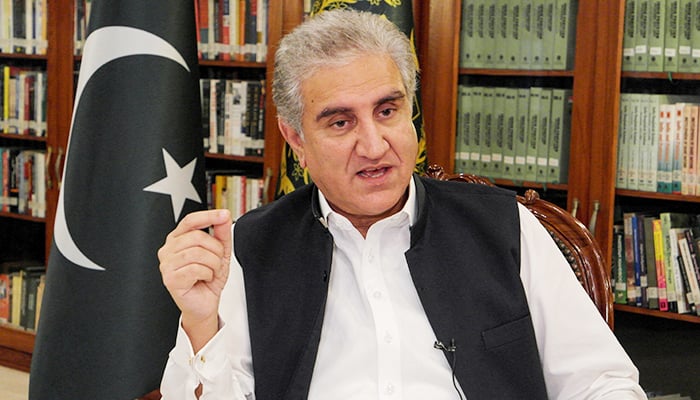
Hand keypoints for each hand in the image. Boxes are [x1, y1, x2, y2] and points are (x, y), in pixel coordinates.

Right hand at [158, 209, 231, 348]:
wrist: (205, 303)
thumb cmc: (208, 278)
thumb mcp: (220, 252)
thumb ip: (221, 232)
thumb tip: (224, 215)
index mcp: (177, 239)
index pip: (190, 221)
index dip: (207, 216)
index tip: (224, 215)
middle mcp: (169, 249)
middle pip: (197, 237)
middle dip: (215, 249)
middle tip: (217, 261)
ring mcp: (166, 264)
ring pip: (197, 253)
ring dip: (213, 263)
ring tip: (211, 271)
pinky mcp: (169, 279)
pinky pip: (195, 269)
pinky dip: (207, 274)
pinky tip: (204, 278)